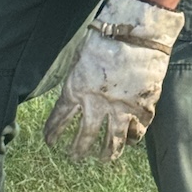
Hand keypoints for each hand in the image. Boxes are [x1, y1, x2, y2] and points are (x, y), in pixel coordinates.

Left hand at [43, 0, 183, 161]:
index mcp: (76, 89)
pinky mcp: (142, 107)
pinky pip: (137, 130)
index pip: (59, 118)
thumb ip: (77, 76)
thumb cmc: (105, 36)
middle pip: (85, 136)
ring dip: (106, 152)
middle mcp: (96, 104)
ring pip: (112, 140)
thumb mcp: (80, 56)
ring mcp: (121, 108)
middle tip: (74, 157)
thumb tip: (75, 87)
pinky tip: (130, 141)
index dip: (53, 132)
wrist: (136, 32)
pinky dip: (133, 137)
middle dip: (77, 150)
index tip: (49, 141)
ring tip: (103, 159)